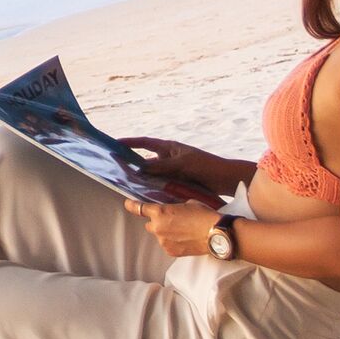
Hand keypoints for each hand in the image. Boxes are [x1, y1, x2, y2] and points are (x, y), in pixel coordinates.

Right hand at [124, 135, 240, 187]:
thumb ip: (159, 166)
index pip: (145, 143)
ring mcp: (173, 171)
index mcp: (169, 148)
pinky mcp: (178, 182)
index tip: (115, 144)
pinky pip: (161, 184)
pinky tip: (146, 195)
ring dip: (143, 180)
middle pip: (146, 160)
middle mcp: (169, 158)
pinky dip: (153, 188)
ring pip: (153, 175)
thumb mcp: (180, 164)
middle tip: (117, 170)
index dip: (130, 143)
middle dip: (133, 164)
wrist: (224, 178)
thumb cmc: (204, 165)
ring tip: (128, 186)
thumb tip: (138, 169)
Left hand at [129, 195, 225, 258]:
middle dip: (158, 221)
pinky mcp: (170, 252)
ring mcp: (163, 241)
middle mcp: (158, 228)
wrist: (215, 234)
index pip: (139, 208)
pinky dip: (172, 241)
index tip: (128, 204)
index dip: (132, 205)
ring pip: (159, 235)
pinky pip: (167, 244)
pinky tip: (185, 238)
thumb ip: (173, 206)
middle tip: (172, 220)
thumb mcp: (187, 203)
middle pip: (150, 224)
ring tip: (183, 230)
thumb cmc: (203, 215)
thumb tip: (172, 209)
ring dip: (166, 232)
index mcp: (160, 213)